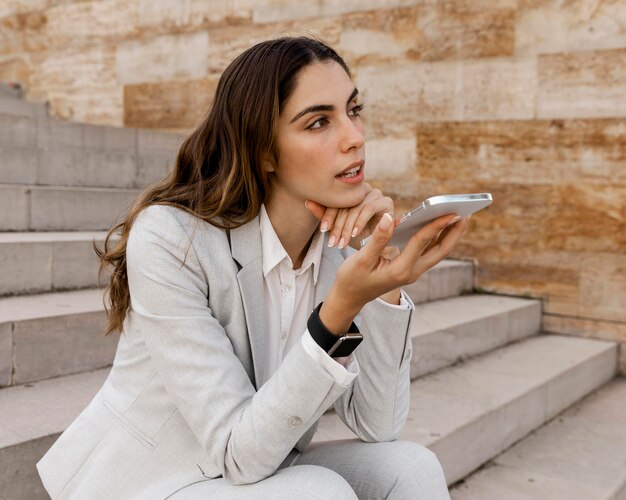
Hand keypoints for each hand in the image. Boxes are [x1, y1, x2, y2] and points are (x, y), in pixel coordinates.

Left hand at [305, 183, 394, 248]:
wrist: (372, 247)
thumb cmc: (354, 235)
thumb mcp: (336, 226)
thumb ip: (323, 214)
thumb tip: (307, 201)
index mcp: (349, 191)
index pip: (336, 200)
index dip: (328, 215)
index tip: (322, 230)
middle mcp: (362, 189)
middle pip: (346, 204)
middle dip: (338, 225)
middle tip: (332, 242)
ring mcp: (375, 193)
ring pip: (356, 208)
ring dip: (348, 227)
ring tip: (342, 242)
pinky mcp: (386, 201)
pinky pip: (370, 208)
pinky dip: (360, 222)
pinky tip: (354, 234)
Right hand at [319, 212, 469, 332]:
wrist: (349, 298)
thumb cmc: (352, 278)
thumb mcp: (361, 259)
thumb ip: (378, 239)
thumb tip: (391, 218)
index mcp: (401, 269)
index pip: (422, 242)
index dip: (436, 225)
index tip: (450, 211)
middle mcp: (411, 272)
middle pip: (440, 250)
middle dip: (454, 232)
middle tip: (466, 213)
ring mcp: (412, 273)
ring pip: (437, 252)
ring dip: (449, 235)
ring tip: (458, 216)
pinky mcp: (409, 270)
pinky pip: (428, 253)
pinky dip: (437, 239)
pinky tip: (440, 227)